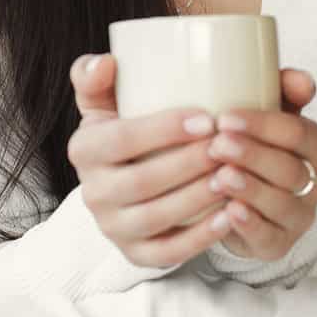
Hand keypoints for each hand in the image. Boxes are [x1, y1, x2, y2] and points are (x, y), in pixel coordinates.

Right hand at [65, 52, 235, 267]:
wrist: (125, 183)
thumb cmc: (126, 132)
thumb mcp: (105, 102)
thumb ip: (96, 76)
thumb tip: (106, 61)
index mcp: (83, 150)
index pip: (120, 139)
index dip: (163, 130)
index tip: (207, 119)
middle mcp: (91, 193)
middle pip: (141, 181)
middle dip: (188, 164)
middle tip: (228, 147)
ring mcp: (112, 228)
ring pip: (156, 217)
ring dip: (197, 198)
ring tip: (232, 177)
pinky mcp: (135, 254)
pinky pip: (167, 253)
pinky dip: (199, 239)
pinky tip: (229, 217)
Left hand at [204, 69, 316, 260]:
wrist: (240, 197)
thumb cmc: (252, 145)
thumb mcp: (264, 114)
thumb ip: (283, 89)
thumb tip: (302, 81)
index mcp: (314, 146)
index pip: (297, 133)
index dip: (263, 125)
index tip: (225, 117)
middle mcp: (313, 182)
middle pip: (289, 168)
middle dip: (252, 154)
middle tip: (218, 144)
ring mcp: (298, 216)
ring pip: (281, 203)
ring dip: (250, 188)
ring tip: (220, 176)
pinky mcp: (278, 243)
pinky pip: (269, 237)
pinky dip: (250, 224)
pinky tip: (229, 210)